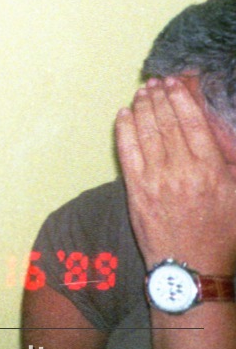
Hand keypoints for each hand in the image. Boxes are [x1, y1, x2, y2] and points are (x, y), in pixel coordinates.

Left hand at [115, 77, 235, 274]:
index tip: (175, 83)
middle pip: (167, 123)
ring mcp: (156, 179)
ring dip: (142, 108)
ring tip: (141, 92)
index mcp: (212, 170)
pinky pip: (127, 151)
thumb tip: (221, 132)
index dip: (181, 99)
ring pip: (146, 133)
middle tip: (155, 82)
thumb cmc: (221, 232)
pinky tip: (124, 115)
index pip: (193, 123)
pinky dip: (124, 129)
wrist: (192, 266)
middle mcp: (183, 170)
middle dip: (160, 98)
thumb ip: (230, 164)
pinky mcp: (136, 189)